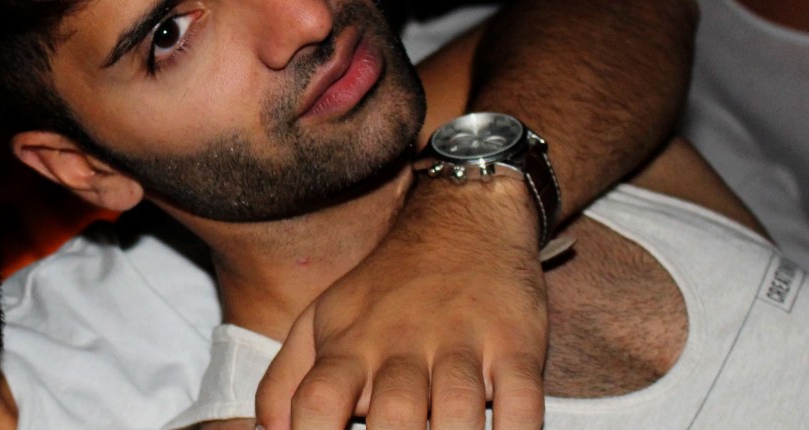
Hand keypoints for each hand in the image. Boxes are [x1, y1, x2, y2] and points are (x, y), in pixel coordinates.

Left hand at [254, 181, 549, 429]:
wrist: (462, 221)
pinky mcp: (515, 344)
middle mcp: (401, 347)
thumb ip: (285, 383)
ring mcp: (460, 345)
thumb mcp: (320, 323)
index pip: (317, 403)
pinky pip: (523, 400)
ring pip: (459, 413)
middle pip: (393, 418)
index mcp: (349, 348)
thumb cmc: (384, 291)